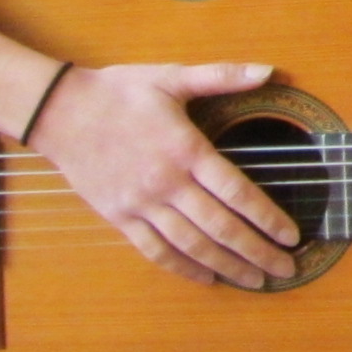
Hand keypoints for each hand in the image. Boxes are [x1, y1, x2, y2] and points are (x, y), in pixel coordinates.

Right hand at [31, 61, 299, 288]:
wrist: (59, 112)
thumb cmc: (120, 92)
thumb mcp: (173, 77)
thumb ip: (224, 76)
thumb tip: (270, 70)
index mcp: (186, 150)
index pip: (237, 192)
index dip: (267, 217)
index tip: (292, 235)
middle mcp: (166, 183)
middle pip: (220, 227)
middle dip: (257, 251)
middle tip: (286, 269)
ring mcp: (141, 204)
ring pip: (191, 245)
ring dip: (226, 266)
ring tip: (255, 280)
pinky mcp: (118, 217)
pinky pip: (154, 250)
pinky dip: (182, 268)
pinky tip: (206, 278)